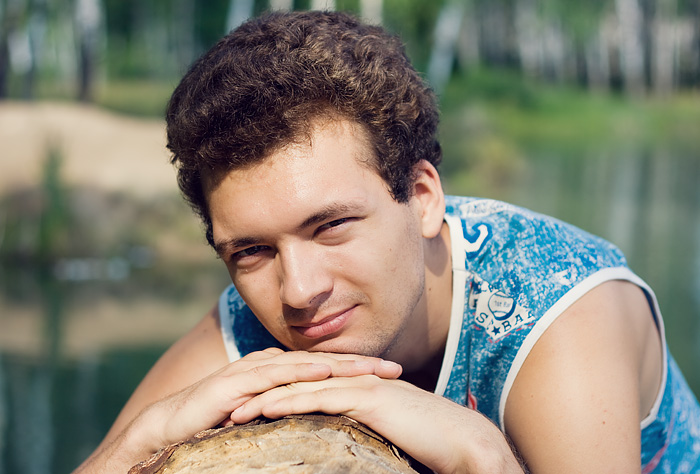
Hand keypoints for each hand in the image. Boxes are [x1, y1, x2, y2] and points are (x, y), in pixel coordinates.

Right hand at [76, 348, 401, 472]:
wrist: (168, 426)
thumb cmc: (215, 424)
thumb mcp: (260, 417)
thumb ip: (284, 412)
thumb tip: (313, 421)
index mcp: (277, 372)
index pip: (324, 369)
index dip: (356, 370)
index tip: (389, 376)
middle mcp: (268, 365)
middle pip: (322, 361)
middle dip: (359, 363)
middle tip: (394, 367)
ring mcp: (253, 371)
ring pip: (304, 363)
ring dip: (339, 365)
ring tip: (371, 367)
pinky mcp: (236, 383)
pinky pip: (274, 376)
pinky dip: (300, 372)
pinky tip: (324, 373)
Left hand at [228, 374, 523, 473]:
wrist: (460, 439)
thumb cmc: (427, 441)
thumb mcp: (385, 435)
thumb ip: (362, 432)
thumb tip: (342, 446)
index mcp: (355, 390)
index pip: (307, 390)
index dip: (275, 397)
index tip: (245, 410)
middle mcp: (353, 382)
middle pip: (297, 383)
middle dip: (261, 393)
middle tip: (226, 405)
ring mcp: (359, 386)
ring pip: (302, 387)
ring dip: (265, 397)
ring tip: (232, 409)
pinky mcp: (366, 398)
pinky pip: (320, 398)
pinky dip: (290, 402)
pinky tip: (265, 410)